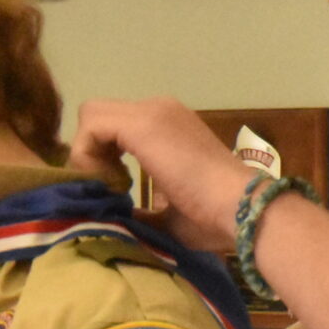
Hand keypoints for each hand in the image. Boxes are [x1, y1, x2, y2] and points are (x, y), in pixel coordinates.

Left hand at [69, 97, 259, 249]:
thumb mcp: (169, 212)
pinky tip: (108, 182)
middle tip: (106, 187)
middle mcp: (160, 110)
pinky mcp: (142, 124)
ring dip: (88, 152)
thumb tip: (119, 219)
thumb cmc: (214, 217)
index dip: (103, 155)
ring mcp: (152, 112)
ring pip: (92, 115)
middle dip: (91, 150)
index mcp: (169, 126)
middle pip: (100, 116)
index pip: (115, 126)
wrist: (241, 208)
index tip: (115, 191)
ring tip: (109, 186)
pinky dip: (87, 155)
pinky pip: (92, 125)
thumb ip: (144, 209)